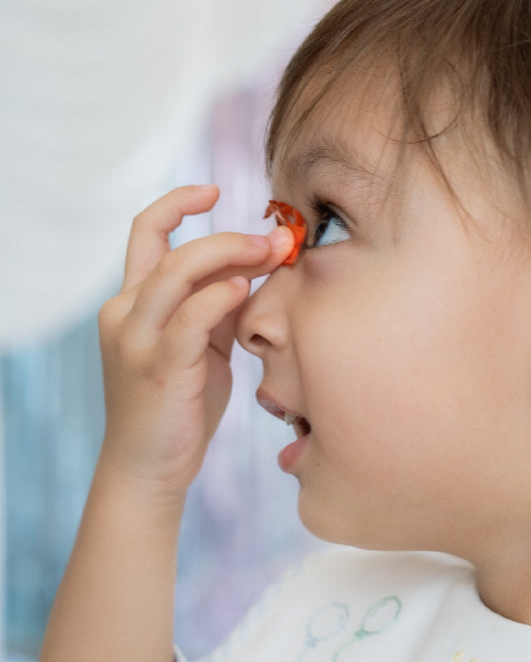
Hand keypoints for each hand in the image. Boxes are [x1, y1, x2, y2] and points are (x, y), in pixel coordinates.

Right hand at [96, 185, 293, 498]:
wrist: (148, 469)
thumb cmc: (179, 411)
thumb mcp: (200, 350)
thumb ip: (217, 311)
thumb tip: (255, 272)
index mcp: (132, 302)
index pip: (146, 231)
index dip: (178, 202)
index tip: (216, 191)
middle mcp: (125, 312)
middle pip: (169, 245)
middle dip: (228, 236)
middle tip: (275, 240)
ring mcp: (137, 339)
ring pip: (178, 271)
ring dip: (230, 256)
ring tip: (271, 255)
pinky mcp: (159, 367)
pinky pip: (191, 317)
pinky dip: (221, 297)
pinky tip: (247, 292)